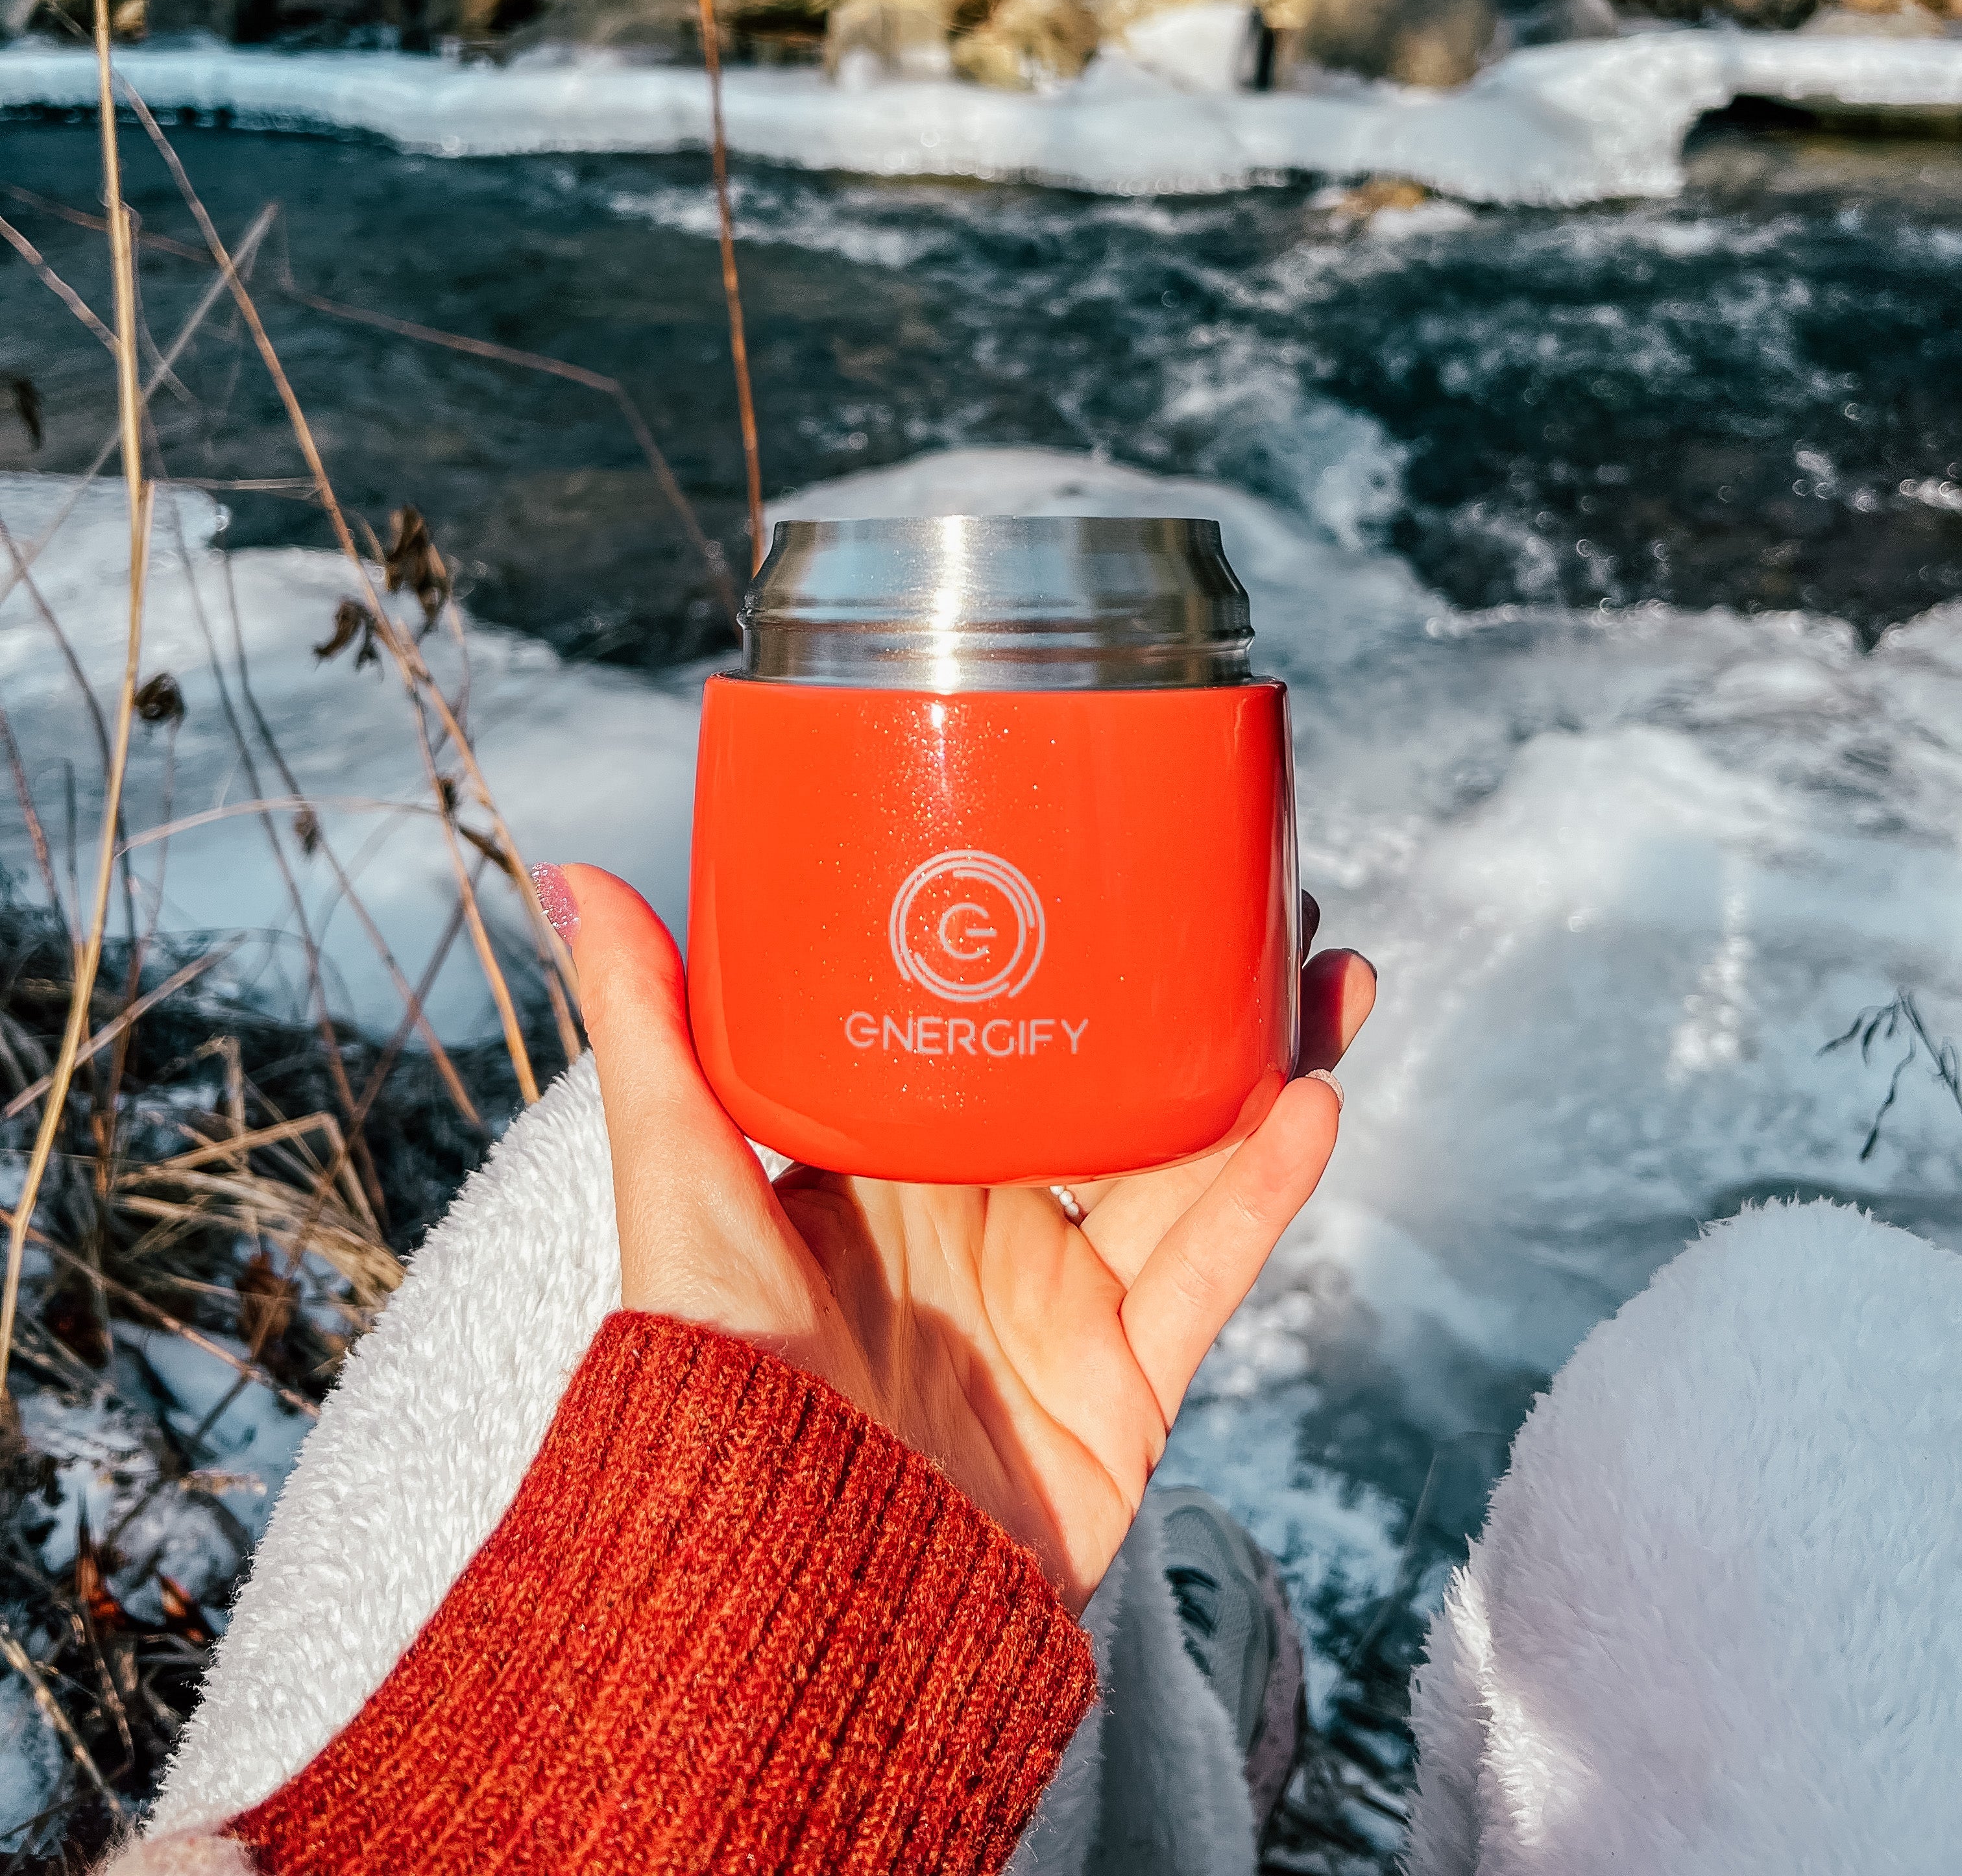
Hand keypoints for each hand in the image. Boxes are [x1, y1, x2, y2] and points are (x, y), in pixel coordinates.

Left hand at [554, 866, 1373, 1612]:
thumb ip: (649, 1033)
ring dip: (1265, 1069)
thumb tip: (570, 873)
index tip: (1130, 855)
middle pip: (1124, 1083)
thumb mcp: (675, 1183)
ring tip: (1329, 974)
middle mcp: (985, 1220)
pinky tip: (1309, 1105)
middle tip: (1271, 900)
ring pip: (1189, 1161)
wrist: (778, 1598)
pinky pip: (1204, 1275)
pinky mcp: (1119, 1391)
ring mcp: (1059, 1305)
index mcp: (896, 1164)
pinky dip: (1262, 1193)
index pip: (1007, 1032)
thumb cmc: (704, 1389)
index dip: (1076, 951)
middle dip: (1204, 998)